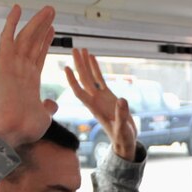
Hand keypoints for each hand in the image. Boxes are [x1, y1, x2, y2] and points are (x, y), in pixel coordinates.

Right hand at [0, 4, 58, 146]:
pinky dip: (11, 23)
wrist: (10, 132)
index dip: (45, 42)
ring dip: (36, 22)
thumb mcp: (42, 116)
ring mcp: (12, 65)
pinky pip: (8, 39)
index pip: (38, 56)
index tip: (52, 30)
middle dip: (43, 27)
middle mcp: (20, 70)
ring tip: (48, 9)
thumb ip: (47, 107)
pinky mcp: (3, 63)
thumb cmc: (24, 129)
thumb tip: (52, 104)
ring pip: (26, 37)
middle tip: (51, 12)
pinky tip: (17, 8)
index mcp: (29, 82)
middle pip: (33, 43)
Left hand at [65, 46, 137, 161]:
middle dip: (78, 65)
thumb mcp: (122, 129)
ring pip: (90, 78)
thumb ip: (121, 116)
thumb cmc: (123, 138)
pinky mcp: (107, 96)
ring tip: (82, 49)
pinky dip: (95, 68)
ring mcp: (100, 97)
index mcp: (95, 108)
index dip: (73, 80)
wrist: (125, 142)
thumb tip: (122, 100)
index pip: (80, 92)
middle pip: (83, 80)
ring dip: (85, 64)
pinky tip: (92, 57)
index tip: (66, 68)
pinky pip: (100, 79)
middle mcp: (95, 100)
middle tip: (74, 49)